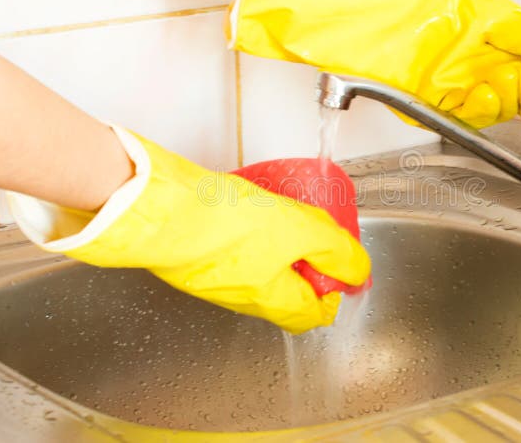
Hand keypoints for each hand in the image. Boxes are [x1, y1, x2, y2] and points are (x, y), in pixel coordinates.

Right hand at [9, 128, 370, 333]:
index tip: (340, 264)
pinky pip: (234, 253)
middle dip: (307, 268)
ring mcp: (215, 278)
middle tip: (315, 235)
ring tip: (285, 218)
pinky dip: (249, 238)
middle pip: (288, 294)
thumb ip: (335, 251)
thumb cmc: (227, 225)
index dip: (334, 292)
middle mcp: (242, 298)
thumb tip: (359, 272)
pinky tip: (249, 212)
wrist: (161, 207)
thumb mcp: (300, 232)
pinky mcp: (195, 255)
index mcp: (271, 300)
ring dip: (279, 250)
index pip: (314, 315)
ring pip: (260, 272)